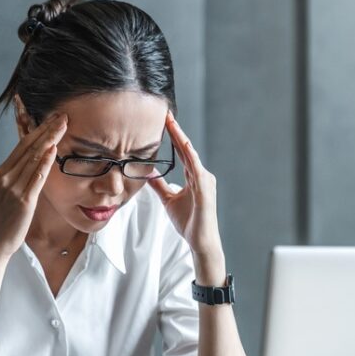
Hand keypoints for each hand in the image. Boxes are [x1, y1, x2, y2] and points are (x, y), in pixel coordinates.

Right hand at [0, 113, 67, 259]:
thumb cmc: (5, 218)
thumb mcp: (9, 191)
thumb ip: (20, 175)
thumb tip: (36, 161)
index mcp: (2, 172)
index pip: (22, 144)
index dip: (39, 129)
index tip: (53, 118)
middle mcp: (6, 176)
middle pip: (29, 147)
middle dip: (47, 129)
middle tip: (63, 115)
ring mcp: (13, 188)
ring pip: (33, 158)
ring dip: (49, 139)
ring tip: (63, 126)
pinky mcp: (23, 201)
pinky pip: (36, 178)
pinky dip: (44, 163)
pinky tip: (53, 150)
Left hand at [148, 112, 223, 261]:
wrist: (200, 241)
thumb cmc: (189, 222)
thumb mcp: (169, 200)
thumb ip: (160, 186)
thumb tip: (149, 173)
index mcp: (194, 177)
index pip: (182, 152)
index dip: (173, 137)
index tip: (164, 121)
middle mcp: (201, 175)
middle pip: (186, 149)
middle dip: (176, 131)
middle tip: (166, 114)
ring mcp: (205, 181)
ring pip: (191, 154)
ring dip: (181, 138)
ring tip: (171, 123)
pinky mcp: (205, 189)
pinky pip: (196, 168)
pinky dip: (189, 155)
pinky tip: (183, 144)